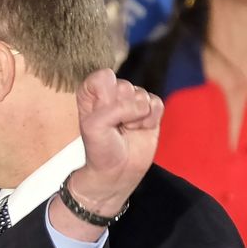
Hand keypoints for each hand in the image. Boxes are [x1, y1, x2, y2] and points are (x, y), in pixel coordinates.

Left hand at [70, 69, 162, 215]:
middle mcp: (111, 94)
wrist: (118, 171)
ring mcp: (131, 101)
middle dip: (122, 109)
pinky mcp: (150, 109)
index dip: (106, 97)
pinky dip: (151, 119)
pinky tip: (140, 129)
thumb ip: (113, 109)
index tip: (101, 114)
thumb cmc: (100, 149)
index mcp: (91, 93)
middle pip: (125, 85)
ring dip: (136, 117)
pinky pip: (157, 103)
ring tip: (127, 129)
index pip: (103, 76)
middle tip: (115, 126)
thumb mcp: (94, 127)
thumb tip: (143, 105)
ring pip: (142, 94)